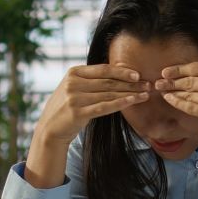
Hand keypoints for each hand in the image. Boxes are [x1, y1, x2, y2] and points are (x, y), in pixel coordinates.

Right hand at [35, 64, 149, 146]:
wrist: (49, 129)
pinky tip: (133, 102)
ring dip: (130, 94)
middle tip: (147, 85)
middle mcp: (73, 83)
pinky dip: (120, 103)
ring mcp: (75, 98)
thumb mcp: (74, 88)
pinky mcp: (78, 113)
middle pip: (108, 82)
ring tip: (145, 94)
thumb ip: (90, 80)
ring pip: (109, 94)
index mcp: (73, 72)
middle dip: (131, 83)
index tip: (137, 74)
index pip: (103, 69)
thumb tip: (118, 73)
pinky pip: (104, 107)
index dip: (122, 71)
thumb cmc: (66, 108)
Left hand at [155, 62, 197, 133]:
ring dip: (172, 91)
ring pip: (188, 93)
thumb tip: (197, 71)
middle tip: (158, 81)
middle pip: (189, 80)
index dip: (179, 69)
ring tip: (161, 89)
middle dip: (171, 81)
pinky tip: (170, 99)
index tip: (167, 70)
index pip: (196, 67)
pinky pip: (190, 106)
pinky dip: (178, 102)